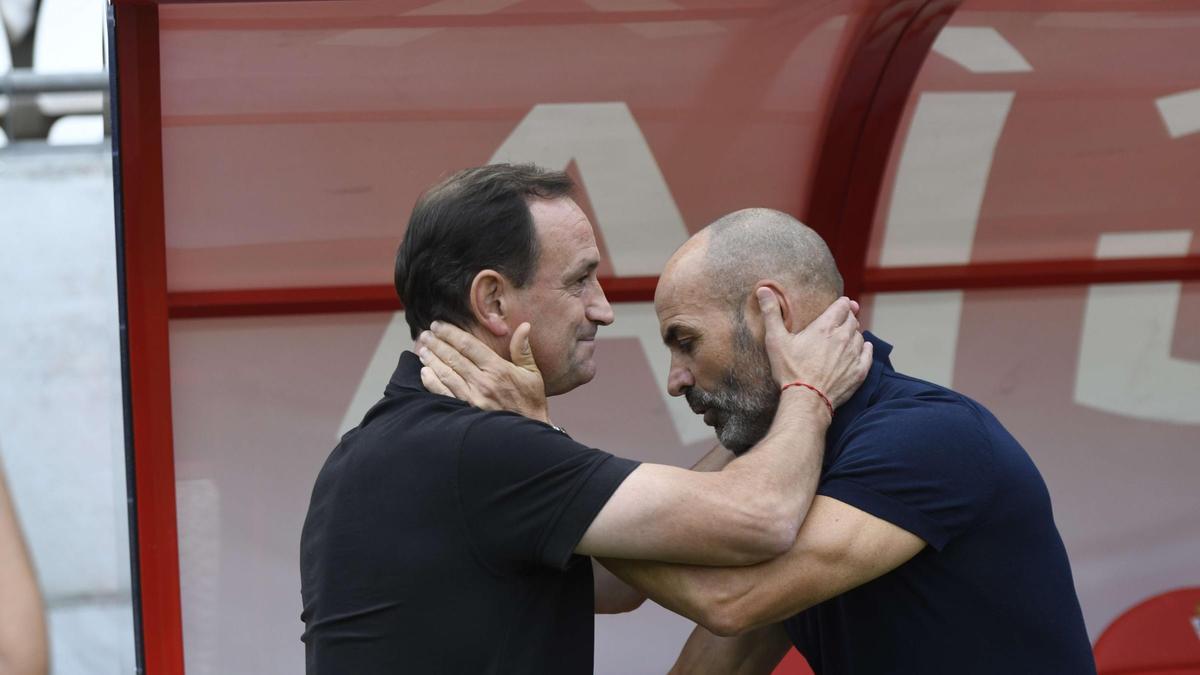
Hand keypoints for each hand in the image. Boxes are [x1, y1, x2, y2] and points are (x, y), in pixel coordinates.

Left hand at [416, 321, 551, 424]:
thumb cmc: (530, 402)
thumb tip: (524, 326)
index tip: (438, 325)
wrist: (528, 434)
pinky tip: (424, 372)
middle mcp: (482, 382)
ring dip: (431, 359)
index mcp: (498, 369)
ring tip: (422, 349)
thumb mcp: (532, 374)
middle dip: (436, 343)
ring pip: (445, 373)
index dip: (450, 333)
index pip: (468, 345)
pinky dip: (431, 381)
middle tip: (425, 334)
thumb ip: (523, 349)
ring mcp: (472, 398)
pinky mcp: (465, 412)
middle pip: (453, 357)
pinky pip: (443, 393)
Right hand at [757, 290, 872, 407]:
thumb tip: (763, 289)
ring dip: (854, 334)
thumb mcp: (775, 340)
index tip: (842, 304)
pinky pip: (868, 353)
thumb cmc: (790, 370)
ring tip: (847, 336)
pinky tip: (862, 348)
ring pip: (860, 336)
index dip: (842, 303)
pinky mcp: (859, 371)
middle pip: (853, 320)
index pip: (842, 306)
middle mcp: (843, 337)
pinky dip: (865, 348)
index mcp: (825, 327)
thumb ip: (771, 313)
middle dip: (848, 317)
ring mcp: (853, 355)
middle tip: (843, 319)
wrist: (806, 399)